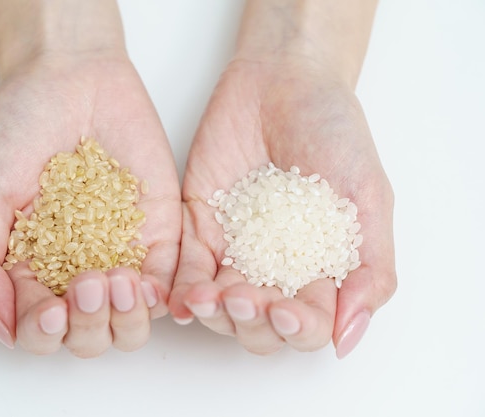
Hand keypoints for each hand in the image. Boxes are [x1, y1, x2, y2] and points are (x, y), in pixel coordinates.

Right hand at [0, 51, 180, 356]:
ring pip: (132, 323)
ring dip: (126, 319)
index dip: (43, 332)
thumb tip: (0, 323)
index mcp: (32, 273)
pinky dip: (162, 293)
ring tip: (119, 281)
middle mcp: (77, 273)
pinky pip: (168, 280)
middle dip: (88, 327)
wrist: (70, 80)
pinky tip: (149, 283)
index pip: (38, 330)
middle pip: (89, 338)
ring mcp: (121, 256)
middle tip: (88, 286)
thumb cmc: (20, 131)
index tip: (50, 309)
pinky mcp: (159, 233)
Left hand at [169, 57, 395, 356]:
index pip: (308, 323)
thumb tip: (348, 337)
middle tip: (243, 300)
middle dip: (249, 323)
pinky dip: (181, 285)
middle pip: (258, 326)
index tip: (286, 311)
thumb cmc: (335, 133)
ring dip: (212, 312)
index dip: (297, 329)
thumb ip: (370, 267)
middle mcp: (274, 271)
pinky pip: (186, 266)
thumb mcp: (368, 197)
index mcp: (319, 272)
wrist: (285, 82)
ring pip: (217, 305)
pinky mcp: (197, 227)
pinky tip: (179, 295)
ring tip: (206, 299)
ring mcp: (233, 251)